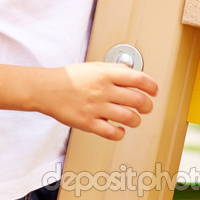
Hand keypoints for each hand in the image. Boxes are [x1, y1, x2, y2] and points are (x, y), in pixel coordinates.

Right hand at [40, 62, 157, 140]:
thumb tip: (133, 72)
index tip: (154, 91)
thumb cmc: (68, 78)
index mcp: (105, 75)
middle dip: (147, 106)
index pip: (139, 79)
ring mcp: (95, 108)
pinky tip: (118, 129)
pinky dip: (120, 133)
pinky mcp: (87, 123)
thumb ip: (114, 69)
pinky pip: (112, 133)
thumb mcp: (92, 66)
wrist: (45, 89)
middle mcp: (103, 91)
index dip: (152, 86)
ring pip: (129, 118)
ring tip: (133, 119)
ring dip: (136, 120)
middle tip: (146, 107)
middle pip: (139, 101)